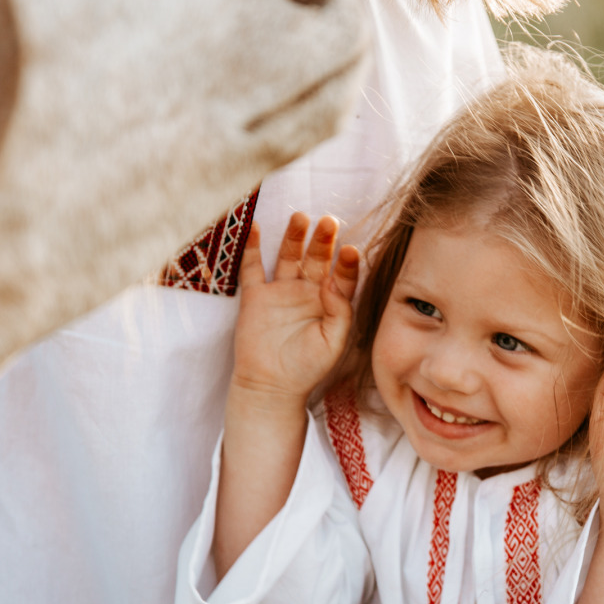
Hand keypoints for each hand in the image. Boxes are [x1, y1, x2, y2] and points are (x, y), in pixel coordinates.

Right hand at [231, 212, 359, 403]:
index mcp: (329, 304)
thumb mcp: (334, 342)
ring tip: (301, 217)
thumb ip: (340, 311)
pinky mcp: (255, 297)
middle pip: (317, 259)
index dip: (347, 264)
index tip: (350, 251)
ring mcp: (281, 292)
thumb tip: (332, 280)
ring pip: (289, 257)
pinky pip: (252, 268)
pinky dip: (252, 248)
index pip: (341, 277)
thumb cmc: (307, 368)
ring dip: (294, 237)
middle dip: (323, 241)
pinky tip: (257, 228)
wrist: (271, 386)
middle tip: (328, 222)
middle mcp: (307, 293)